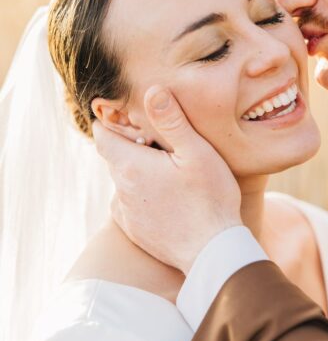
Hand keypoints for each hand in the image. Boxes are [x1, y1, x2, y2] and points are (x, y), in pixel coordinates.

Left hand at [92, 86, 241, 273]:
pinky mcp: (135, 232)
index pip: (102, 135)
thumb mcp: (197, 152)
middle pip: (117, 158)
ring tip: (177, 178)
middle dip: (136, 148)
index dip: (116, 124)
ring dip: (143, 175)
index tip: (139, 123)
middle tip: (170, 149)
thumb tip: (153, 89)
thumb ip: (172, 120)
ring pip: (126, 183)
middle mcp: (121, 189)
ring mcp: (126, 213)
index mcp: (130, 165)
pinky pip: (133, 206)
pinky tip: (174, 201)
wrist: (212, 251)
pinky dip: (147, 198)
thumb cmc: (210, 199)